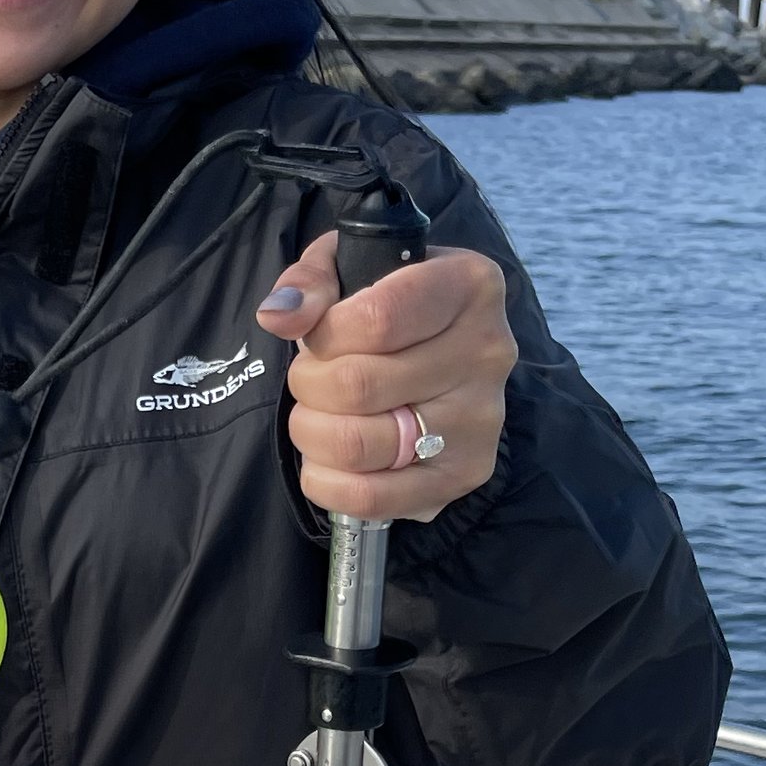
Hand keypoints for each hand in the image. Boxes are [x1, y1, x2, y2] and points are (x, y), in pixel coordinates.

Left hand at [258, 230, 513, 521]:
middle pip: (357, 386)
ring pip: (356, 444)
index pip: (376, 320)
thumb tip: (279, 316)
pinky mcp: (464, 473)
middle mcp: (486, 351)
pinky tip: (329, 459)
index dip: (325, 335)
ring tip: (319, 415)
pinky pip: (370, 497)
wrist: (446, 356)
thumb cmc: (390, 306)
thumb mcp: (349, 268)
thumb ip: (309, 282)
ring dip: (311, 432)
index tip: (320, 335)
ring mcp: (479, 419)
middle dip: (309, 384)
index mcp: (468, 285)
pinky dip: (327, 481)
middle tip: (312, 378)